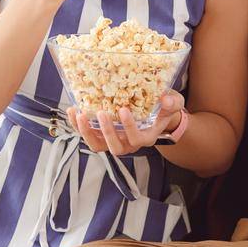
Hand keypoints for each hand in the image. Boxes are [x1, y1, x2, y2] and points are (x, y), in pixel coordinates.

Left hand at [67, 90, 184, 154]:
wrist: (156, 113)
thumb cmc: (164, 108)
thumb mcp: (174, 102)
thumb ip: (173, 102)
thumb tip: (166, 98)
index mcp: (146, 137)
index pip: (137, 139)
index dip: (129, 128)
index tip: (124, 110)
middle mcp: (129, 143)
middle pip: (115, 148)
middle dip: (107, 132)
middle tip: (101, 113)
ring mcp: (114, 140)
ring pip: (98, 146)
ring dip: (87, 133)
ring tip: (79, 115)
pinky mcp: (102, 135)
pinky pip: (88, 135)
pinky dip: (78, 126)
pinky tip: (72, 111)